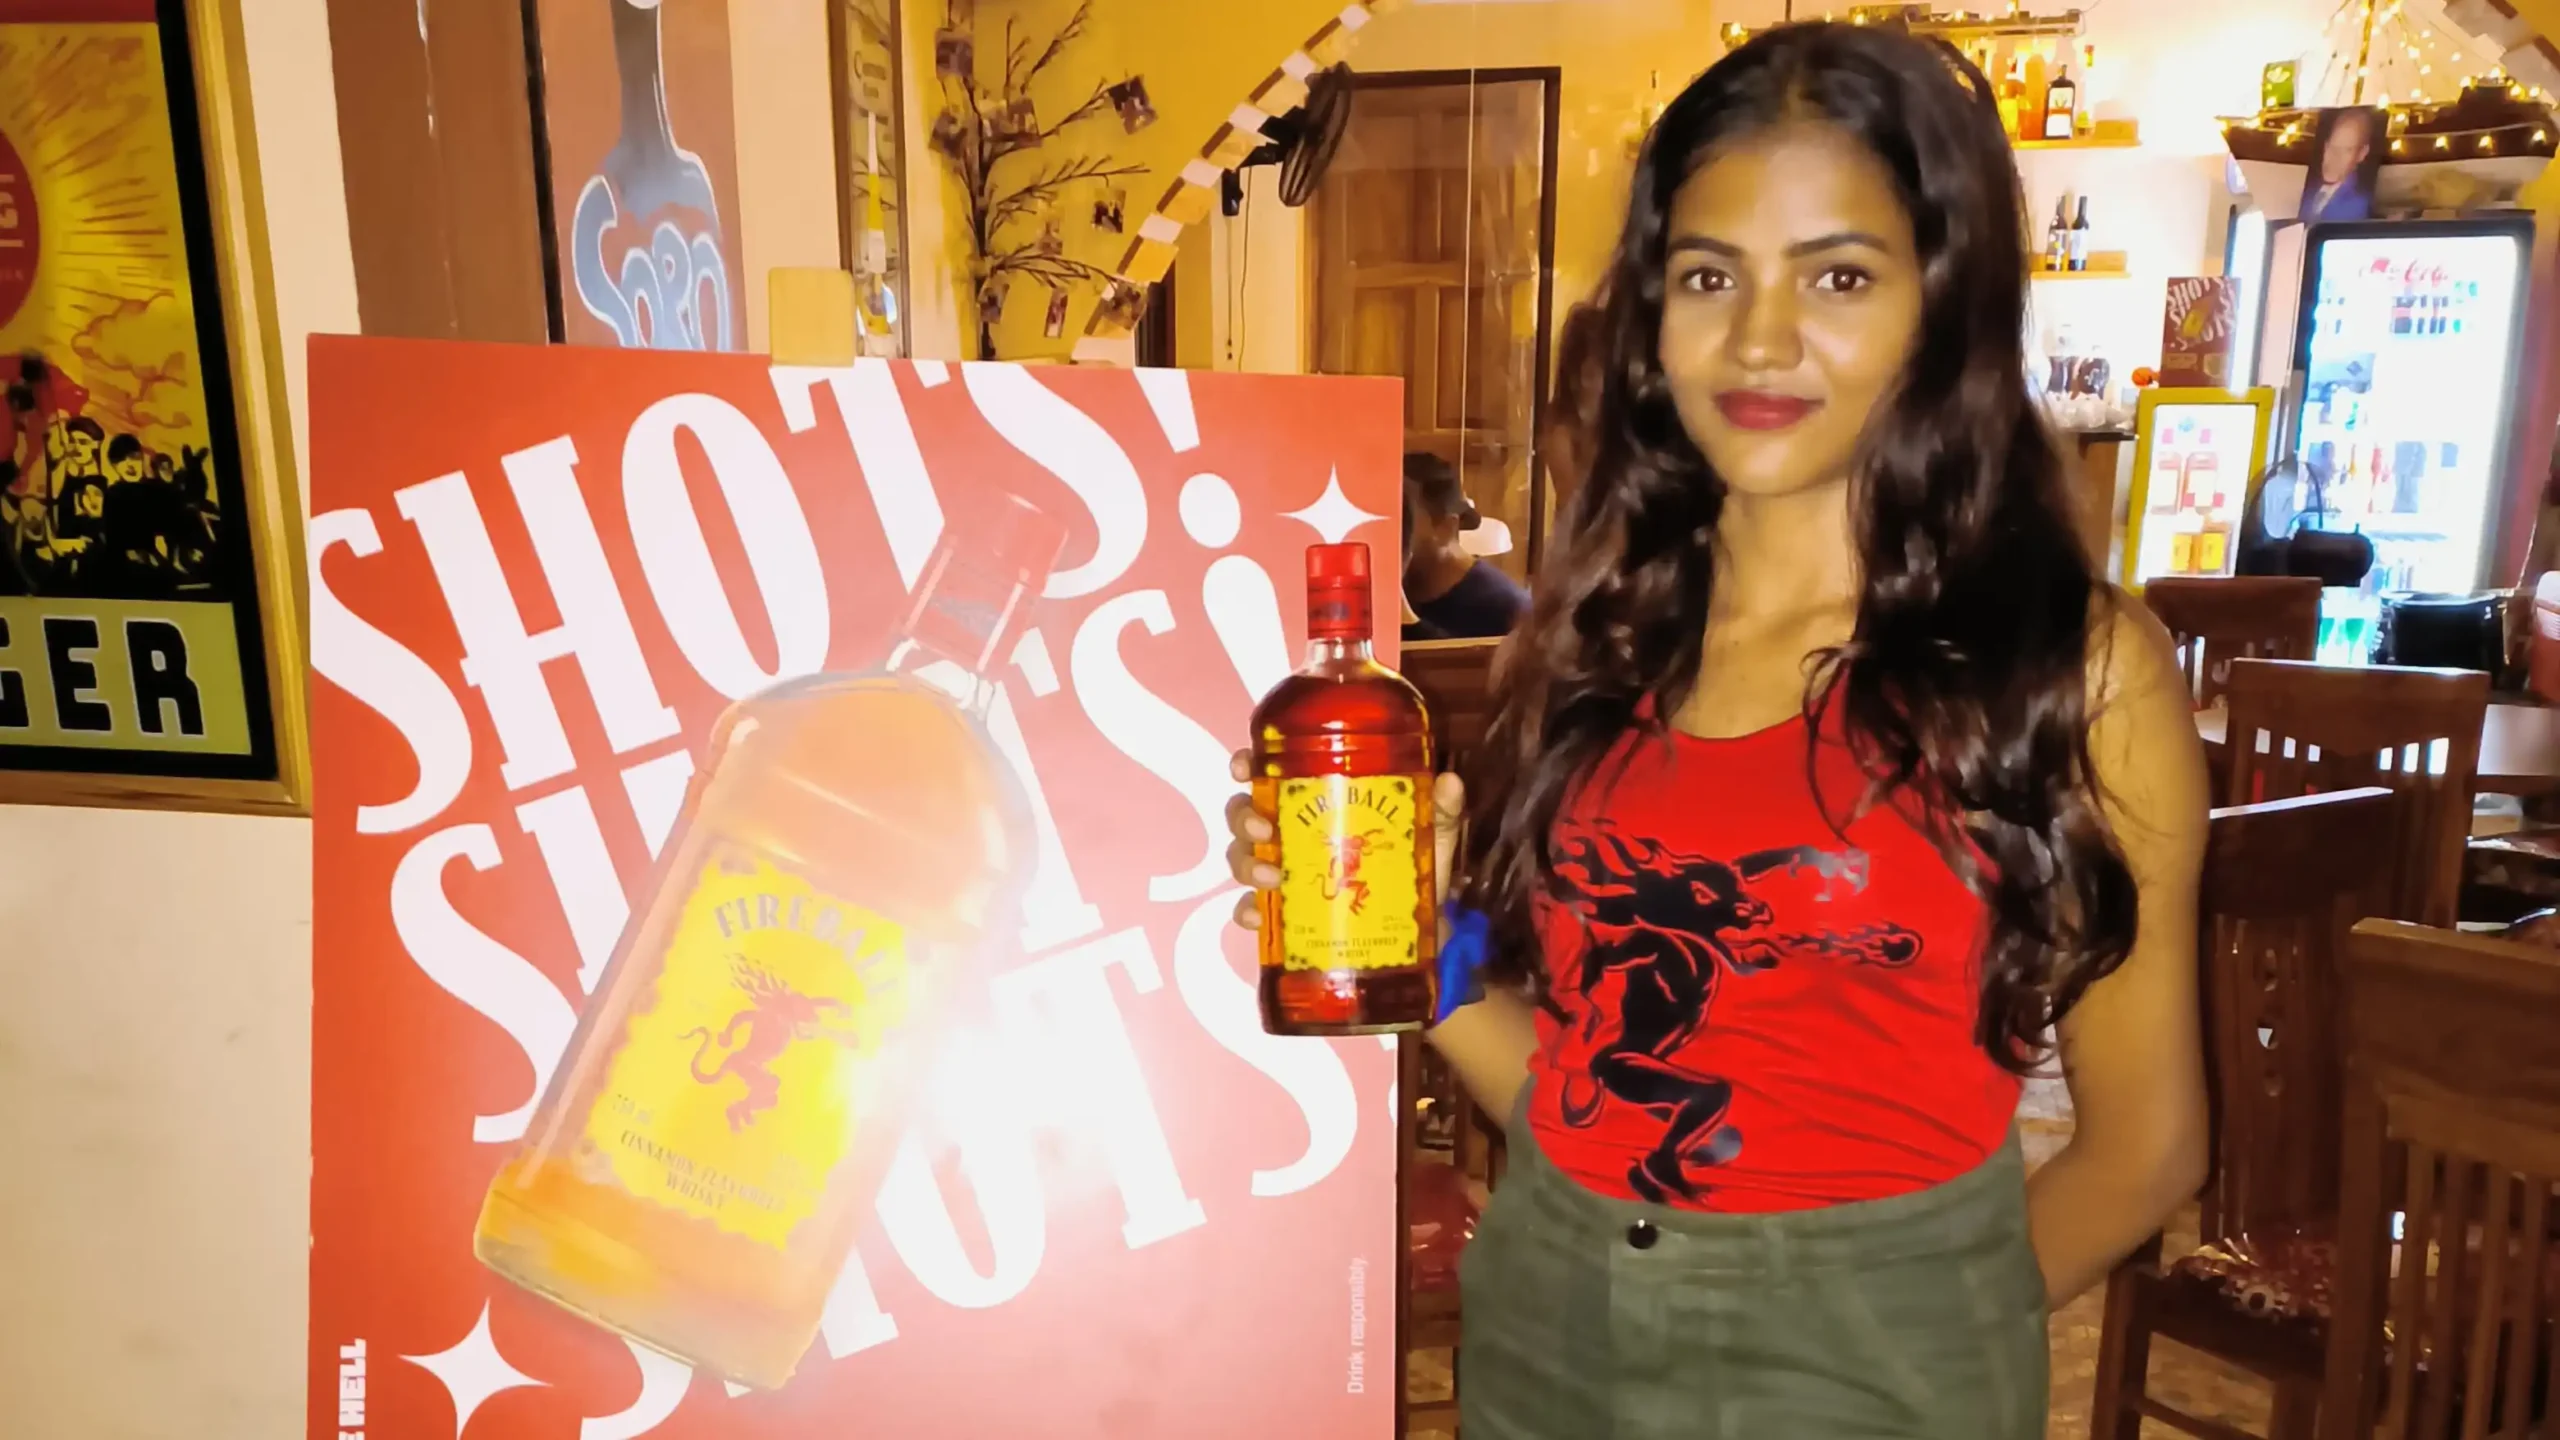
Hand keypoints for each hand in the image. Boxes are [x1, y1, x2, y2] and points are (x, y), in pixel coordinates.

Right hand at [1224, 749, 1464, 931]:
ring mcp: (1285, 876)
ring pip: (1242, 858)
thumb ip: (1441, 809)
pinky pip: (1253, 912)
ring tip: (1271, 875)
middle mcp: (1292, 834)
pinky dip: (1248, 913)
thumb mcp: (1432, 834)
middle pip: (1246, 814)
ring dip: (1246, 862)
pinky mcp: (1288, 918)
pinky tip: (1258, 916)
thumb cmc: (1417, 870)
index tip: (1244, 767)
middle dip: (1244, 817)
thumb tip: (1449, 781)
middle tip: (1264, 828)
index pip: (1271, 775)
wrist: (1422, 933)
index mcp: (1319, 804)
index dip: (1247, 766)